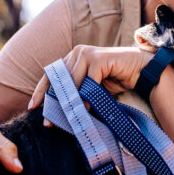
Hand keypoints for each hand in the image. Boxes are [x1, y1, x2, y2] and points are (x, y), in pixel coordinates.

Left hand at [28, 45, 151, 112]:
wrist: (140, 71)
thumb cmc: (115, 80)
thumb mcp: (91, 89)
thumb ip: (76, 95)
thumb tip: (58, 115)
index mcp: (72, 58)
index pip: (51, 75)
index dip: (41, 91)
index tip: (33, 107)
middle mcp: (77, 52)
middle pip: (59, 79)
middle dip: (54, 102)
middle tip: (49, 121)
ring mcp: (87, 53)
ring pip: (72, 81)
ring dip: (70, 102)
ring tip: (68, 118)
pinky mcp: (99, 58)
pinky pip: (88, 81)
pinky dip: (87, 96)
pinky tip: (86, 109)